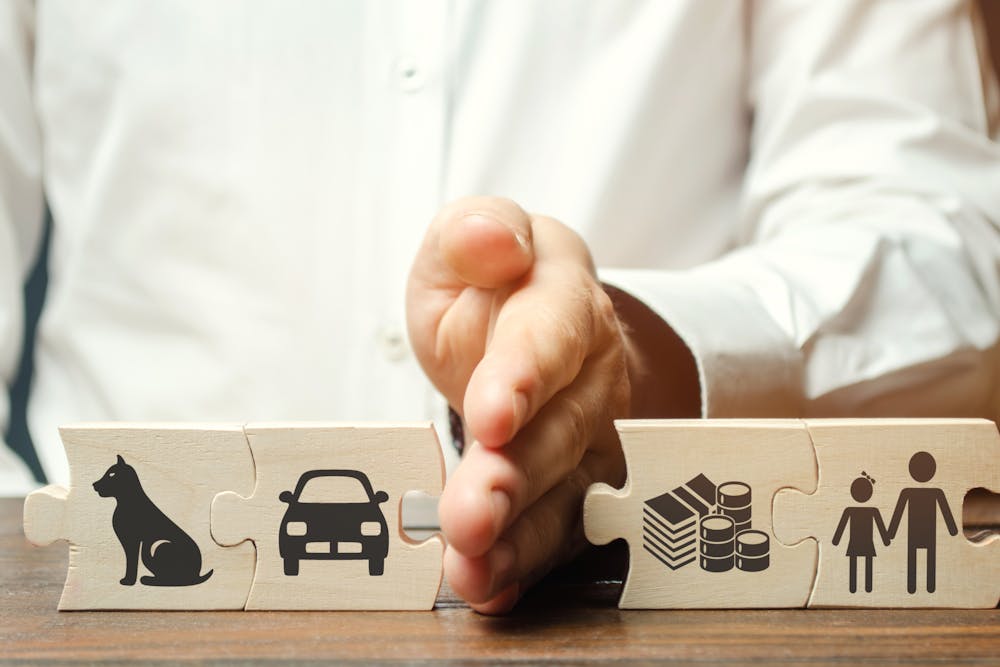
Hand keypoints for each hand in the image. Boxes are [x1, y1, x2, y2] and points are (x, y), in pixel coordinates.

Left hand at [406, 197, 632, 612]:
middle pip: (559, 428)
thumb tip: (494, 242)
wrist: (529, 328)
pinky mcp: (580, 485)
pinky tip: (489, 588)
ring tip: (471, 568)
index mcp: (560, 297)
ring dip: (518, 536)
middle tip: (470, 517)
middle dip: (514, 477)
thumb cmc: (491, 286)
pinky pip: (559, 529)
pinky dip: (524, 565)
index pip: (550, 334)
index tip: (490, 416)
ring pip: (565, 490)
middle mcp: (589, 373)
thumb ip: (474, 231)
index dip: (523, 375)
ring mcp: (591, 434)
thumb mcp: (467, 239)